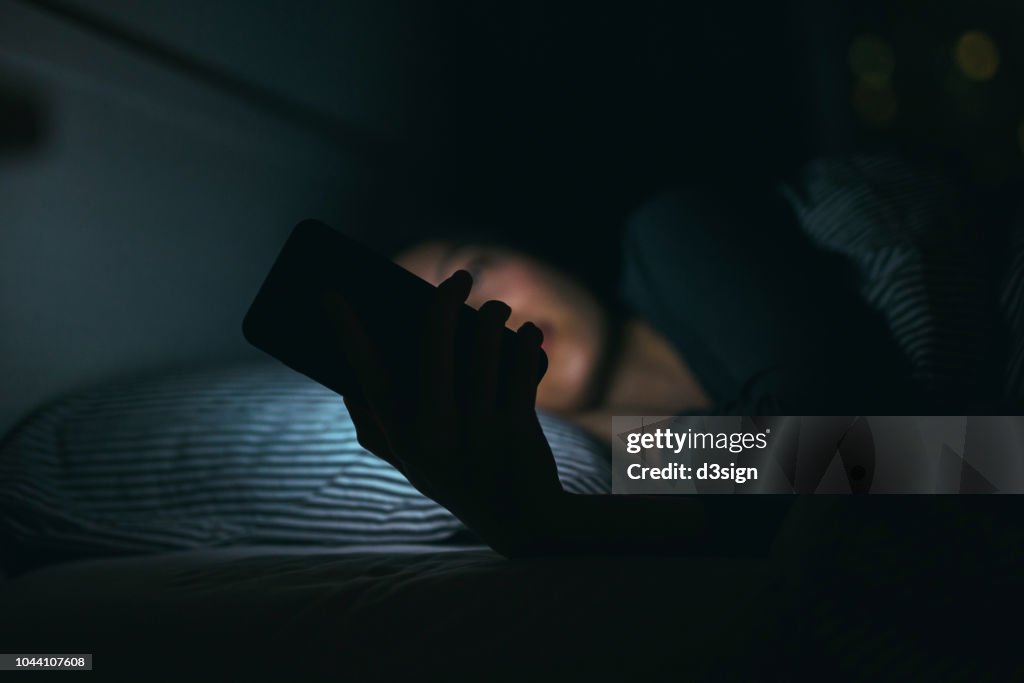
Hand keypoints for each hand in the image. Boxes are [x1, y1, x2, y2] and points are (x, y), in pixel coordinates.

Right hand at [323, 270, 564, 555]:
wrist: (527, 524)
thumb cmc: (464, 482)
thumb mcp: (415, 467)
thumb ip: (379, 435)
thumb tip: (348, 390)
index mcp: (405, 442)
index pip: (369, 380)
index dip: (349, 335)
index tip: (330, 294)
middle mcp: (437, 439)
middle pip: (433, 355)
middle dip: (444, 306)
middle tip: (460, 277)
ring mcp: (479, 436)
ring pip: (484, 356)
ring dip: (492, 319)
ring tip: (497, 307)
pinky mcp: (517, 432)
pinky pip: (521, 372)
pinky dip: (526, 345)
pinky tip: (528, 333)